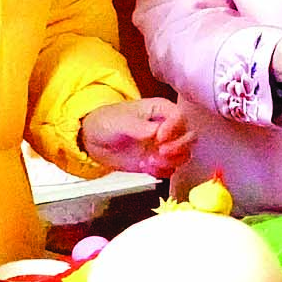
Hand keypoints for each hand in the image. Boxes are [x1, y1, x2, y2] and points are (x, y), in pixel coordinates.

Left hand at [80, 97, 194, 176]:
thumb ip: (139, 127)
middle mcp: (167, 128)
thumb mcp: (121, 121)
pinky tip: (146, 168)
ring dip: (170, 162)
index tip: (159, 137)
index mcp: (161, 110)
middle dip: (177, 147)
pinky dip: (162, 171)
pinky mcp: (158, 161)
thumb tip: (156, 132)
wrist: (92, 140)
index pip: (180, 118)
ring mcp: (164, 146)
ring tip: (150, 162)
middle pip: (189, 137)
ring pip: (183, 155)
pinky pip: (170, 169)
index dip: (174, 128)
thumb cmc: (107, 121)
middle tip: (160, 152)